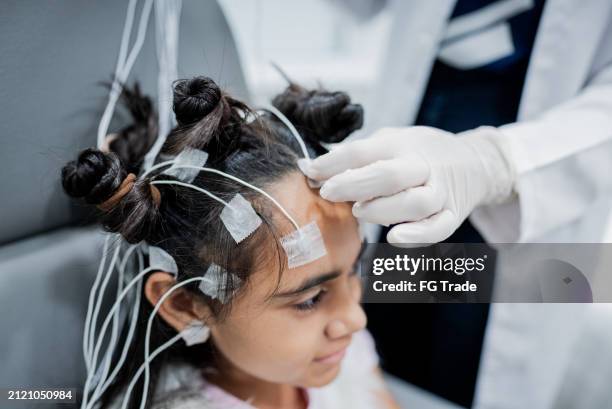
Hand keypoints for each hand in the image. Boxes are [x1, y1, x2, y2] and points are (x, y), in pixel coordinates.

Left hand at [298, 126, 514, 243]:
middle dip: (355, 184)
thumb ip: (354, 156)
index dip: (334, 162)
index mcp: (401, 143)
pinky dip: (417, 236)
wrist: (474, 162)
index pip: (364, 151)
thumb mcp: (389, 142)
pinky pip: (439, 229)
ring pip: (415, 203)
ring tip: (359, 211)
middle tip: (328, 192)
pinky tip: (394, 238)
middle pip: (390, 175)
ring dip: (383, 210)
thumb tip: (308, 168)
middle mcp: (423, 166)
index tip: (309, 171)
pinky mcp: (453, 215)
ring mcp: (440, 192)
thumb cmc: (418, 153)